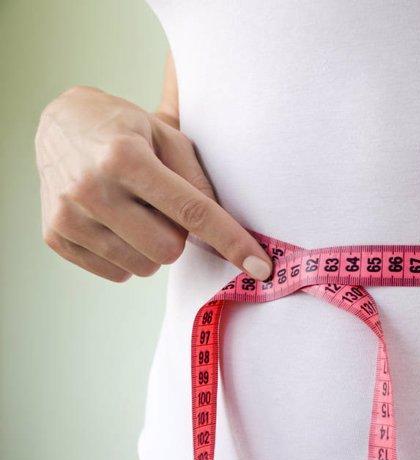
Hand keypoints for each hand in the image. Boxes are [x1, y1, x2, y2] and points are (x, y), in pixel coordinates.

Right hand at [34, 86, 272, 281]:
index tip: (261, 266)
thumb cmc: (125, 129)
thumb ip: (199, 180)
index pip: (191, 211)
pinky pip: (117, 273)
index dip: (230, 241)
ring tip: (134, 210)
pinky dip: (127, 255)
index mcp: (125, 157)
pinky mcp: (54, 237)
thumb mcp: (166, 136)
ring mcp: (67, 216)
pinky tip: (114, 222)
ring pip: (144, 266)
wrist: (59, 124)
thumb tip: (227, 230)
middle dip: (177, 234)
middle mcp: (91, 189)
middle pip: (169, 249)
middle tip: (160, 204)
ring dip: (151, 246)